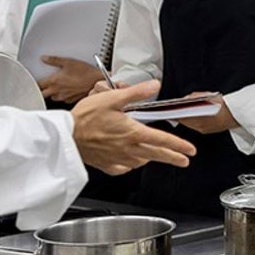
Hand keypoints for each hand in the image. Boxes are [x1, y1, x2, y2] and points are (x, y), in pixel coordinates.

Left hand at [39, 56, 101, 103]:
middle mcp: (57, 91)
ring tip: (55, 87)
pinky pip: (62, 99)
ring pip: (52, 98)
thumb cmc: (84, 72)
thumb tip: (44, 58)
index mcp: (54, 81)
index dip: (35, 83)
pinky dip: (61, 96)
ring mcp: (64, 97)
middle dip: (41, 90)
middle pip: (43, 94)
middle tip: (43, 85)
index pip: (38, 85)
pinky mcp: (71, 100)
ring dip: (51, 93)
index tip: (35, 80)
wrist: (97, 81)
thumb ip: (54, 60)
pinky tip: (65, 90)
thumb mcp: (68, 62)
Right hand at [69, 80, 196, 173]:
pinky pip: (125, 168)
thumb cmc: (84, 118)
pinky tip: (132, 161)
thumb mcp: (112, 98)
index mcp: (132, 132)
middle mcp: (128, 148)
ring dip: (151, 158)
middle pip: (157, 155)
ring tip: (156, 155)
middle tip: (184, 161)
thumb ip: (136, 93)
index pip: (162, 140)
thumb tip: (154, 86)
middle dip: (174, 158)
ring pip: (142, 161)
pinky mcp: (107, 165)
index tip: (190, 150)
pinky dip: (132, 164)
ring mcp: (118, 159)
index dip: (179, 145)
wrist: (65, 136)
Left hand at [176, 92, 237, 134]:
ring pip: (189, 124)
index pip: (182, 116)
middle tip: (172, 110)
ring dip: (184, 118)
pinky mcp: (207, 131)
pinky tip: (191, 115)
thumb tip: (185, 99)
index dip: (174, 112)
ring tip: (180, 112)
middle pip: (184, 121)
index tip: (168, 108)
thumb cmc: (225, 104)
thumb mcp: (208, 96)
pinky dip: (191, 121)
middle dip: (178, 115)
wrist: (238, 114)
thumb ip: (194, 97)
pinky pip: (195, 126)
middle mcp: (201, 126)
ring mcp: (204, 130)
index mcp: (200, 118)